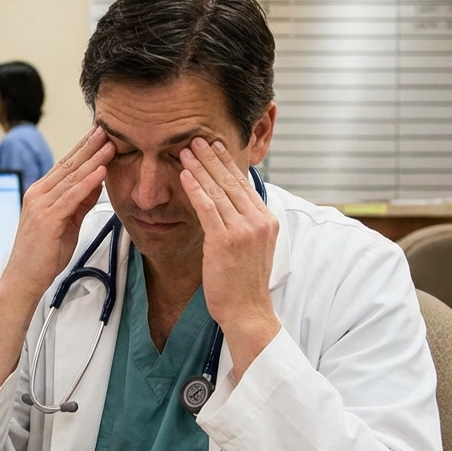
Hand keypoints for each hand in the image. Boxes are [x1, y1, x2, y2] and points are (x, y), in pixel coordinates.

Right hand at [0, 125, 114, 298]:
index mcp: (40, 194)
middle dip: (89, 146)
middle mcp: (38, 194)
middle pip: (68, 165)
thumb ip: (79, 204)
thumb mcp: (67, 225)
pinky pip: (71, 196)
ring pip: (71, 177)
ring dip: (93, 159)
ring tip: (110, 144)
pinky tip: (100, 171)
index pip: (65, 166)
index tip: (99, 135)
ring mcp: (41, 205)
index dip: (83, 149)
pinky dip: (87, 182)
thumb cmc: (43, 256)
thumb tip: (95, 185)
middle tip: (106, 129)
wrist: (24, 279)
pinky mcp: (47, 218)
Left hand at [178, 137, 280, 378]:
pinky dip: (195, 188)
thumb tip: (232, 205)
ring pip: (219, 190)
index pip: (244, 184)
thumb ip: (245, 224)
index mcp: (267, 220)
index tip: (215, 146)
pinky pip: (207, 208)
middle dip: (212, 157)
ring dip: (200, 167)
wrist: (247, 311)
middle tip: (197, 138)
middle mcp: (259, 221)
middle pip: (232, 181)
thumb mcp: (253, 248)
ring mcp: (244, 230)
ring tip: (185, 150)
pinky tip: (184, 174)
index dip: (227, 163)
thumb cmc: (245, 283)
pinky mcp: (225, 240)